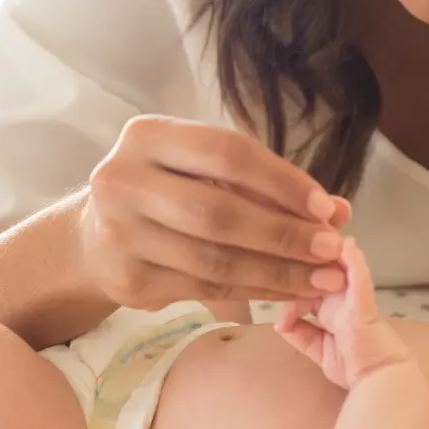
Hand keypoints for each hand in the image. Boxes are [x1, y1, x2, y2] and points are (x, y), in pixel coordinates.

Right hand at [81, 115, 350, 310]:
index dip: (282, 182)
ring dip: (278, 271)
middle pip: (220, 211)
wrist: (91, 240)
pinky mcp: (130, 281)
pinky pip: (207, 289)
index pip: (227, 153)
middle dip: (284, 233)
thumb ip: (265, 185)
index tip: (326, 207)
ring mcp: (121, 234)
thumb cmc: (163, 193)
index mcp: (147, 137)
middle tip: (331, 249)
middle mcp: (124, 180)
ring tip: (322, 278)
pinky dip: (256, 291)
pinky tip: (289, 291)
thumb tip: (337, 212)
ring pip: (215, 259)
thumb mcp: (202, 172)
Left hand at [275, 238, 409, 389]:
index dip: (294, 298)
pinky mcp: (365, 304)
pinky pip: (360, 277)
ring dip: (329, 254)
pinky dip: (353, 261)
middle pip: (322, 274)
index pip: (309, 291)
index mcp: (333, 310)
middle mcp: (344, 301)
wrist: (382, 381)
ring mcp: (355, 300)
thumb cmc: (356, 368)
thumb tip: (279, 324)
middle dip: (307, 266)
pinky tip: (347, 245)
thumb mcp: (319, 350)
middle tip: (288, 260)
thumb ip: (301, 335)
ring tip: (317, 237)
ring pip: (341, 269)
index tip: (282, 318)